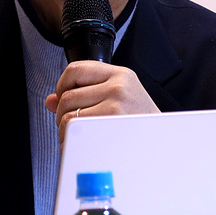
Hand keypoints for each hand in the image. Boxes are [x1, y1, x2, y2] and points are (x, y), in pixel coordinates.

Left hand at [45, 61, 159, 142]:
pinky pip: (75, 131)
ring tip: (81, 137)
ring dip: (66, 130)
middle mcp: (118, 86)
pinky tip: (82, 145)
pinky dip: (71, 142)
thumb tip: (51, 100)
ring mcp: (116, 105)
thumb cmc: (140, 123)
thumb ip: (86, 93)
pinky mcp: (111, 124)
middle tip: (73, 124)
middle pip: (67, 96)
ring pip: (68, 115)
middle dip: (62, 113)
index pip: (75, 69)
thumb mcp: (119, 98)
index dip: (62, 85)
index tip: (64, 99)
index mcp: (120, 75)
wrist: (164, 144)